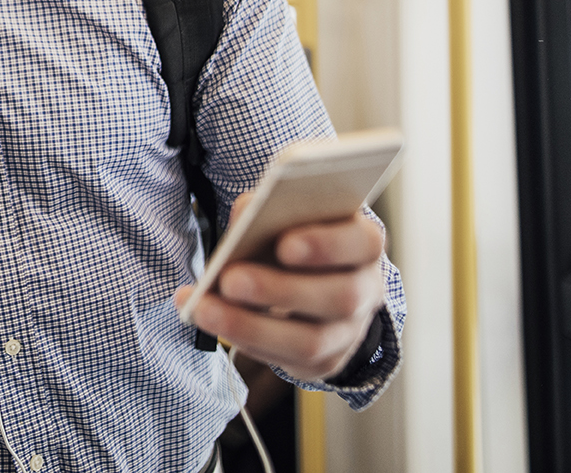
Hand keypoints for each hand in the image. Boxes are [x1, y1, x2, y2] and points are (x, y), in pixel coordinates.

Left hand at [173, 194, 386, 381]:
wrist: (312, 283)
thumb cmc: (295, 237)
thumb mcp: (286, 217)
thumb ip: (267, 210)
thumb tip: (244, 215)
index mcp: (362, 243)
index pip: (362, 243)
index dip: (326, 244)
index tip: (283, 245)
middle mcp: (365, 290)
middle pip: (339, 297)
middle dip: (280, 290)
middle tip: (230, 279)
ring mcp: (349, 332)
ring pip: (311, 341)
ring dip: (251, 326)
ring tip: (205, 309)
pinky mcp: (325, 361)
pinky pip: (288, 360)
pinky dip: (245, 341)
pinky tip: (212, 322)